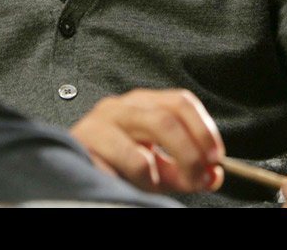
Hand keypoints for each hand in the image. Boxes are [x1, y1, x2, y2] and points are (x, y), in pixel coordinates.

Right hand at [70, 88, 225, 193]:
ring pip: (139, 152)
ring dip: (155, 176)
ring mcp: (97, 126)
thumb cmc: (117, 164)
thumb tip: (213, 176)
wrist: (71, 171)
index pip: (180, 101)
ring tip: (152, 185)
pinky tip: (124, 182)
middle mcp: (120, 107)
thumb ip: (185, 169)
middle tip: (198, 178)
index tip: (215, 157)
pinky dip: (130, 183)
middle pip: (165, 120)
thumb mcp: (158, 167)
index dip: (203, 129)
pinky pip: (115, 171)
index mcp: (143, 103)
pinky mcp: (81, 149)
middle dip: (188, 154)